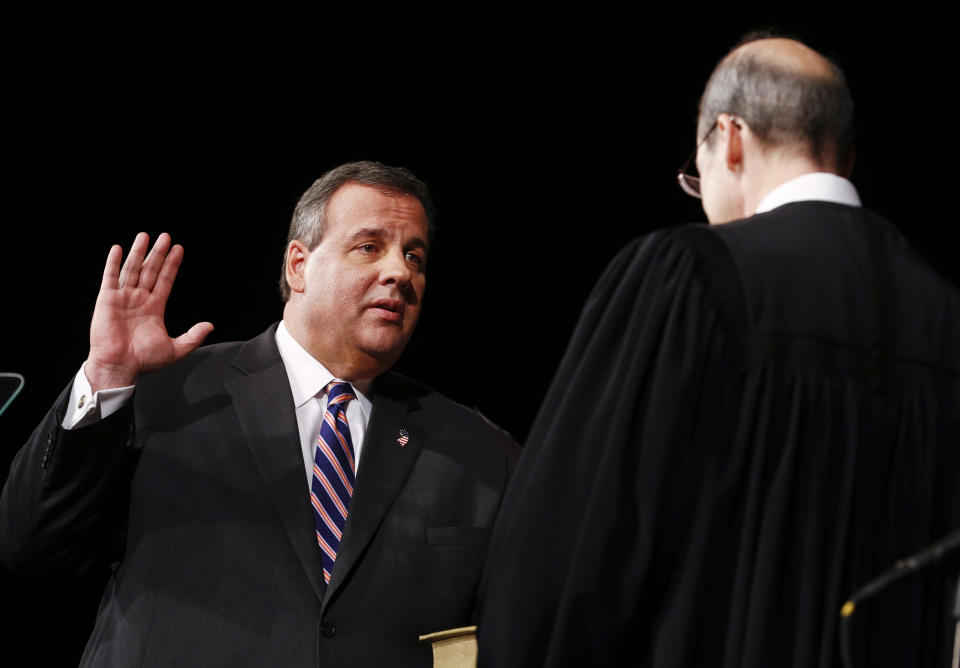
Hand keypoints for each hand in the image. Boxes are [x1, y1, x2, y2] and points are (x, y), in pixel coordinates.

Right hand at [85, 232, 213, 392]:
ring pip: (133, 269)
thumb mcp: (176, 349)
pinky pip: (110, 277)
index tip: (179, 250)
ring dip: (139, 252)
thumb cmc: (144, 361)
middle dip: (158, 253)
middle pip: (151, 270)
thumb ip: (193, 336)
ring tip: (145, 236)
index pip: (165, 280)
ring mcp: (123, 298)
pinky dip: (113, 263)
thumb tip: (210, 326)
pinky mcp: (107, 300)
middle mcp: (139, 299)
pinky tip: (118, 249)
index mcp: (154, 308)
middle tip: (165, 236)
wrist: (120, 366)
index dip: (172, 265)